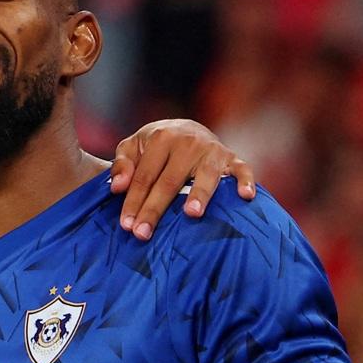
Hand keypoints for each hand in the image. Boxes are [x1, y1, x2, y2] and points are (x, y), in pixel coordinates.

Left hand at [108, 119, 255, 239]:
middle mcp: (188, 141)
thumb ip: (122, 164)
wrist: (187, 128)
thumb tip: (117, 187)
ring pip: (205, 176)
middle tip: (143, 234)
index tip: (126, 225)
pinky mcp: (232, 158)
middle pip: (169, 181)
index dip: (134, 201)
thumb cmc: (155, 146)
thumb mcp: (133, 147)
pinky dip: (245, 181)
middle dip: (154, 209)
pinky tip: (245, 196)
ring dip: (200, 194)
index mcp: (161, 137)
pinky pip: (242, 169)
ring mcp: (212, 150)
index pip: (144, 175)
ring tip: (192, 214)